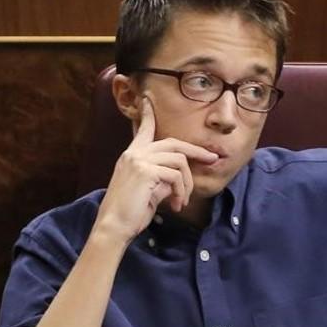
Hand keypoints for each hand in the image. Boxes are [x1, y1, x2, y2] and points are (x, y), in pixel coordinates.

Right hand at [92, 95, 217, 244]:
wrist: (114, 225)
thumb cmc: (132, 211)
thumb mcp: (149, 189)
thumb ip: (161, 177)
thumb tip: (179, 177)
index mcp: (132, 155)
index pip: (143, 129)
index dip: (148, 115)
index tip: (148, 101)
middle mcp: (134, 153)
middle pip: (174, 143)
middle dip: (196, 151)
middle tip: (212, 159)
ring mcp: (138, 160)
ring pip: (179, 161)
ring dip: (188, 183)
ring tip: (183, 201)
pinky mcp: (145, 171)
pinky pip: (176, 176)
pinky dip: (182, 192)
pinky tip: (177, 205)